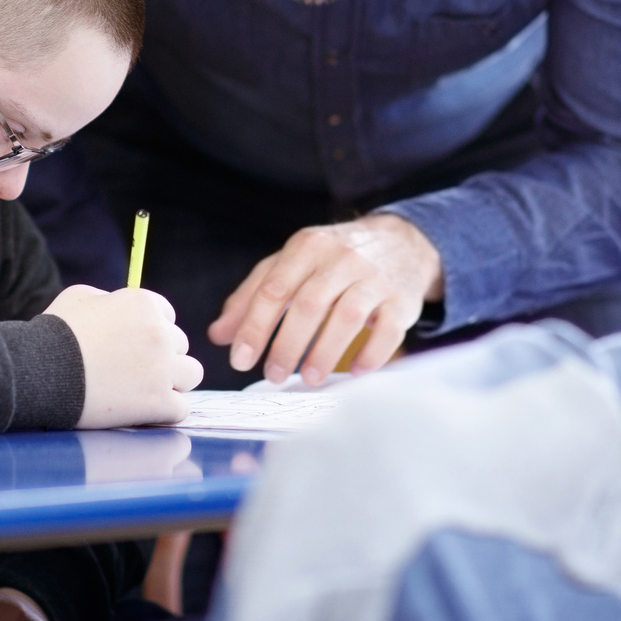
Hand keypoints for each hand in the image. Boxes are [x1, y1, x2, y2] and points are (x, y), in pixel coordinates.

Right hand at [44, 284, 204, 428]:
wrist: (38, 372)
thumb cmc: (54, 334)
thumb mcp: (80, 297)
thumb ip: (109, 299)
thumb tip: (118, 306)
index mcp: (144, 305)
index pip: (168, 317)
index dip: (150, 332)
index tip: (133, 346)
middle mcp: (160, 334)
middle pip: (180, 346)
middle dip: (162, 357)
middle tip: (134, 371)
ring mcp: (162, 369)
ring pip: (191, 375)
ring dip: (173, 382)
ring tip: (147, 391)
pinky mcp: (159, 402)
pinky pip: (181, 408)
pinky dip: (165, 412)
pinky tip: (145, 411)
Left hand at [209, 214, 441, 385]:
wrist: (400, 241)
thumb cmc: (333, 259)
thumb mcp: (291, 264)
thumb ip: (253, 295)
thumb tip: (219, 335)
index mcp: (307, 247)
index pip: (274, 289)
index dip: (254, 327)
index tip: (240, 360)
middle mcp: (341, 258)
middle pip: (309, 305)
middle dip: (287, 346)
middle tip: (273, 376)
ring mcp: (374, 278)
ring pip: (347, 317)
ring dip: (325, 353)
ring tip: (309, 379)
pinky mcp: (401, 299)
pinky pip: (387, 331)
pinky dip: (371, 354)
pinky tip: (354, 373)